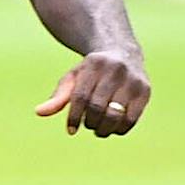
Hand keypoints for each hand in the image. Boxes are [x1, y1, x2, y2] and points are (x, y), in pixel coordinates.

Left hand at [35, 49, 149, 137]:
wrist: (124, 54)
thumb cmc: (91, 72)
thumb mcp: (73, 78)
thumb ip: (58, 96)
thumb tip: (39, 112)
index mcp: (93, 64)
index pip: (81, 97)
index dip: (74, 117)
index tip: (71, 130)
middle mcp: (115, 70)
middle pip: (98, 108)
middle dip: (90, 123)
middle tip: (88, 126)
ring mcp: (133, 80)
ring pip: (116, 115)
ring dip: (104, 129)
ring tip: (99, 129)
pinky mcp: (145, 91)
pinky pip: (132, 119)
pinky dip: (120, 129)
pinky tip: (114, 128)